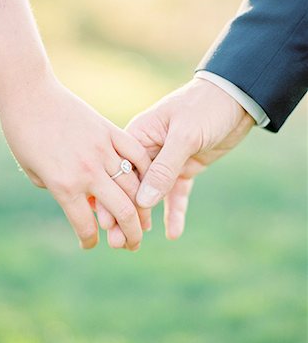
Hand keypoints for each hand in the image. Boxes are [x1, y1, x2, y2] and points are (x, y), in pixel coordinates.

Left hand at [0, 75, 150, 250]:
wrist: (31, 97)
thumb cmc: (24, 135)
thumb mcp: (35, 173)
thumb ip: (60, 191)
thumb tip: (84, 201)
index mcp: (64, 186)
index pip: (85, 225)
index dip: (89, 240)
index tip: (91, 243)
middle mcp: (88, 172)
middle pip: (122, 211)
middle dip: (132, 234)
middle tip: (134, 244)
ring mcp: (102, 150)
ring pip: (134, 185)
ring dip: (143, 208)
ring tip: (144, 218)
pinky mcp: (110, 131)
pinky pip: (136, 153)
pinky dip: (145, 169)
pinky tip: (147, 181)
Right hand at [121, 78, 253, 241]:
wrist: (237, 99)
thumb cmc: (205, 107)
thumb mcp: (184, 135)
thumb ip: (164, 168)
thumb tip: (142, 201)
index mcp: (140, 135)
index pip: (120, 170)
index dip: (112, 197)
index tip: (105, 223)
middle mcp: (148, 150)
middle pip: (132, 186)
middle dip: (124, 213)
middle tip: (117, 242)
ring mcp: (167, 161)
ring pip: (151, 194)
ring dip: (144, 217)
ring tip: (134, 244)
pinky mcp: (185, 169)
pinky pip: (176, 194)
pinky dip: (174, 212)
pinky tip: (173, 233)